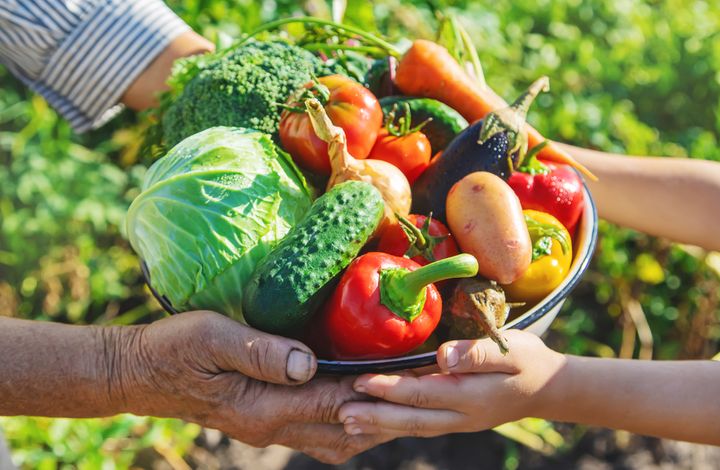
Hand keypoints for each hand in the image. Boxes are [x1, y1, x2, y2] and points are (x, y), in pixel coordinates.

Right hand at [112, 311, 391, 462]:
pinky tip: (361, 403)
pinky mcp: (267, 420)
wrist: (140, 375)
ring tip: (406, 401)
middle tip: (427, 392)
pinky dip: (348, 422)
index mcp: (264, 407)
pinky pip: (319, 432)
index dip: (378, 391)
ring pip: (337, 438)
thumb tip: (308, 363)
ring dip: (371, 422)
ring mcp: (271, 428)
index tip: (416, 379)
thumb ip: (260, 352)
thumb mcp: (211, 339)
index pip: (336, 402)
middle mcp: (274, 426)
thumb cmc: (174, 351)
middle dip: (387, 412)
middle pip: (345, 430)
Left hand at [337, 330, 565, 437]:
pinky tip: (375, 423)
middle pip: (411, 419)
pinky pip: (421, 425)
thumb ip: (478, 352)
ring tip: (348, 423)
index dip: (389, 388)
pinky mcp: (455, 420)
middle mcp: (461, 416)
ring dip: (380, 425)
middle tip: (341, 413)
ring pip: (414, 427)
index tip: (360, 381)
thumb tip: (443, 355)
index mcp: (471, 396)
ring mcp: (458, 422)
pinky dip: (395, 425)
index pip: (422, 393)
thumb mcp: (512, 349)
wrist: (549, 388)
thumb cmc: (528, 360)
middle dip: (375, 416)